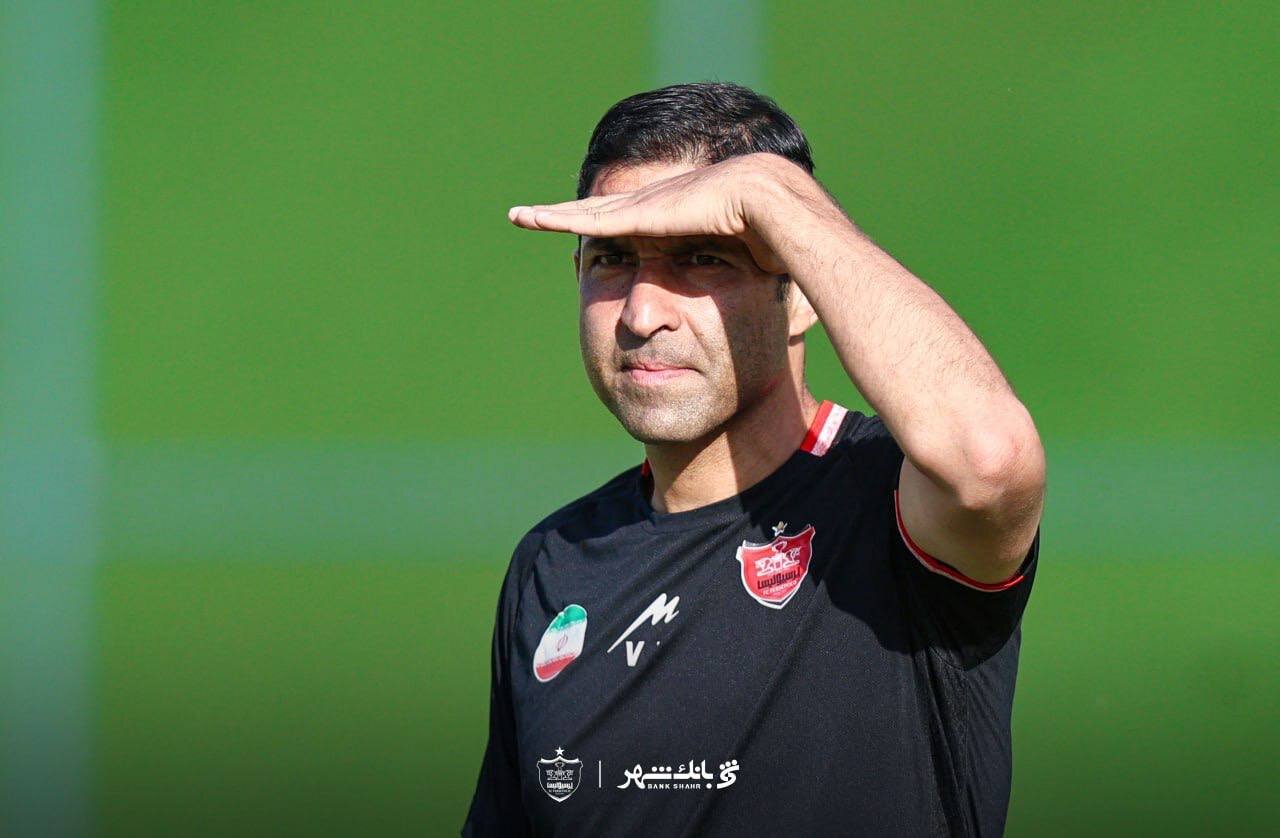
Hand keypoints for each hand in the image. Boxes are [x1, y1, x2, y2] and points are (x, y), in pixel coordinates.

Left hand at [506, 153, 788, 274]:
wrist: (769, 203)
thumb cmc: (770, 237)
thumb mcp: (742, 267)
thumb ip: (735, 279)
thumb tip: (766, 300)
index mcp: (676, 221)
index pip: (632, 224)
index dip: (609, 224)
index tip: (588, 231)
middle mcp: (652, 209)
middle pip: (599, 212)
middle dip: (567, 213)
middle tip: (532, 215)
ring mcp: (641, 208)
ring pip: (585, 212)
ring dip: (551, 214)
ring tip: (519, 215)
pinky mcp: (634, 215)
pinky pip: (586, 219)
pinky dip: (558, 218)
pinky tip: (533, 218)